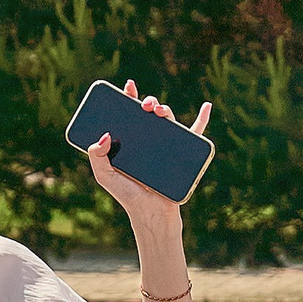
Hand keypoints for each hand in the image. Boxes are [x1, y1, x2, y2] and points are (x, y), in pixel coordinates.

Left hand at [86, 80, 210, 224]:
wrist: (150, 214)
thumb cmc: (127, 196)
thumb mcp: (105, 176)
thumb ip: (96, 157)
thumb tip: (104, 135)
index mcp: (130, 142)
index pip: (129, 115)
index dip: (129, 98)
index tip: (128, 87)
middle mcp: (148, 141)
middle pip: (149, 114)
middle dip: (147, 102)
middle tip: (143, 105)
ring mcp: (166, 147)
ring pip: (168, 121)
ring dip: (165, 109)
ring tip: (158, 110)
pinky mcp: (183, 155)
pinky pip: (195, 135)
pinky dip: (203, 119)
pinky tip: (206, 106)